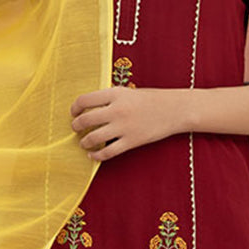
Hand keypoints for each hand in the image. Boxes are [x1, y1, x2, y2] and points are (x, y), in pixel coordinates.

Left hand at [70, 86, 186, 161]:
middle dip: (76, 126)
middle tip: (76, 128)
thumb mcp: (128, 92)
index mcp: (115, 94)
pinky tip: (93, 155)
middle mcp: (116, 110)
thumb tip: (88, 107)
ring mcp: (123, 127)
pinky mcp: (131, 141)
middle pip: (85, 120)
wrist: (174, 109)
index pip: (84, 100)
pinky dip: (96, 156)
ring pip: (93, 138)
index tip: (74, 112)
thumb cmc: (151, 100)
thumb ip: (109, 98)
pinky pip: (107, 152)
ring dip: (84, 142)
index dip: (75, 108)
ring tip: (84, 142)